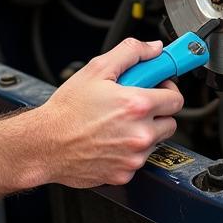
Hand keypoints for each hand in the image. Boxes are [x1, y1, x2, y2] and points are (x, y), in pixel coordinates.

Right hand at [36, 37, 184, 187]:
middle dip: (156, 111)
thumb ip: (131, 52)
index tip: (159, 87)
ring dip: (143, 131)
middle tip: (134, 105)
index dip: (167, 89)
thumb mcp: (96, 69)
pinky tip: (110, 139)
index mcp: (137, 105)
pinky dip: (129, 150)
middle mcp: (140, 134)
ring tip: (117, 122)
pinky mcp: (125, 174)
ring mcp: (133, 157)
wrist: (45, 144)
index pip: (176, 98)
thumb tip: (154, 48)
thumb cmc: (67, 110)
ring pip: (154, 141)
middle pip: (170, 122)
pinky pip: (138, 159)